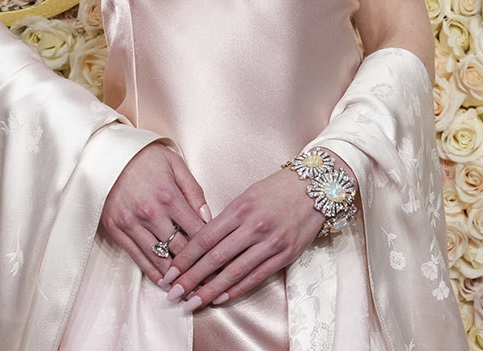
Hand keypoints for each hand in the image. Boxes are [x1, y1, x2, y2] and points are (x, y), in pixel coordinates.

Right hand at [100, 143, 210, 283]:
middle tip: (212, 280)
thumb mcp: (176, 164)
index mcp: (169, 196)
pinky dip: (153, 273)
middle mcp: (150, 213)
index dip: (212, 248)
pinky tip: (165, 282)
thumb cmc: (146, 157)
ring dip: (176, 275)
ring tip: (191, 287)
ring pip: (159, 258)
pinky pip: (138, 258)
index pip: (197, 231)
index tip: (223, 259)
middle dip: (198, 266)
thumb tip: (209, 217)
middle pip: (180, 248)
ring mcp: (131, 224)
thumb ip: (194, 191)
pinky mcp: (116, 230)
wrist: (107, 154)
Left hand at [160, 164, 335, 310]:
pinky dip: (236, 290)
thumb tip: (203, 244)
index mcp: (241, 208)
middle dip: (191, 279)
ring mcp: (272, 242)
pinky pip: (256, 277)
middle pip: (215, 258)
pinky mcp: (286, 254)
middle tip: (173, 293)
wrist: (317, 186)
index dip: (185, 258)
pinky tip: (220, 298)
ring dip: (210, 291)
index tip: (170, 272)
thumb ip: (227, 219)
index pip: (205, 238)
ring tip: (192, 302)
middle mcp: (255, 226)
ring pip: (234, 272)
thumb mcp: (248, 195)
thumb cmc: (278, 189)